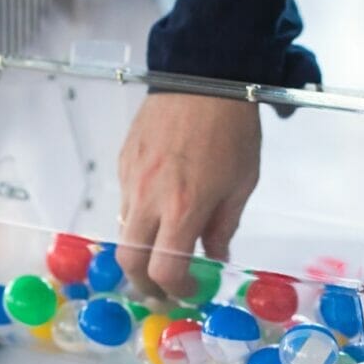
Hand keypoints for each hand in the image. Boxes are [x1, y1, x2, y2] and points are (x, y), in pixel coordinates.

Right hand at [117, 93, 260, 297]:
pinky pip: (125, 200)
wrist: (204, 74)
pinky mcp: (122, 161)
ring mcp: (131, 178)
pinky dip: (140, 215)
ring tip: (166, 244)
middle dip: (145, 283)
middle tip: (164, 288)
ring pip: (125, 231)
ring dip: (143, 247)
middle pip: (129, 261)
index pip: (164, 270)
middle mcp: (149, 197)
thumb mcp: (241, 183)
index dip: (176, 290)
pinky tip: (161, 206)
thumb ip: (223, 226)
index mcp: (183, 206)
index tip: (190, 290)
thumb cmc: (233, 128)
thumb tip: (214, 257)